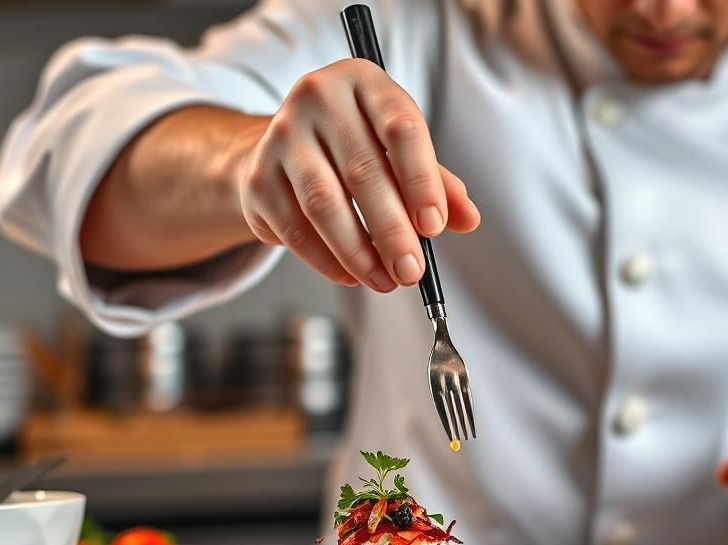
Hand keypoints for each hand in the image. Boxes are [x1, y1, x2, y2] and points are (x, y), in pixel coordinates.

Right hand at [237, 60, 480, 291]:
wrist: (282, 152)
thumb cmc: (352, 147)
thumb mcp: (399, 151)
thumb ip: (436, 182)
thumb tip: (469, 218)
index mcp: (363, 81)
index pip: (400, 128)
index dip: (421, 181)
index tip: (435, 227)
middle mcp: (317, 97)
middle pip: (362, 172)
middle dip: (393, 231)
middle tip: (412, 271)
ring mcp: (281, 134)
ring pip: (325, 203)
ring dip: (359, 252)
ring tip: (384, 280)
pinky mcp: (258, 176)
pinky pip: (295, 228)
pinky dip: (326, 260)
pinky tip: (350, 276)